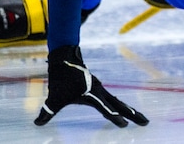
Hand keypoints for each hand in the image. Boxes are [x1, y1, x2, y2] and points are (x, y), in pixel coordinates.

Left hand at [34, 45, 148, 126]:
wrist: (65, 58)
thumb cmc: (60, 79)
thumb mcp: (53, 97)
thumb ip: (48, 111)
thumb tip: (37, 123)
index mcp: (92, 95)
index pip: (106, 109)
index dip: (114, 118)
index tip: (124, 125)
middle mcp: (99, 91)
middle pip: (120, 105)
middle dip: (133, 114)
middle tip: (146, 122)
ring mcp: (100, 89)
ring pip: (118, 101)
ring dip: (129, 110)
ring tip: (140, 118)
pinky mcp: (97, 87)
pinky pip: (112, 98)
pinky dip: (120, 105)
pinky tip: (122, 109)